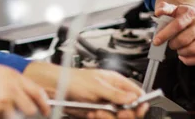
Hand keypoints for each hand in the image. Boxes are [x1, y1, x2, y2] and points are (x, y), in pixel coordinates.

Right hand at [0, 61, 49, 117]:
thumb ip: (12, 82)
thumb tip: (24, 91)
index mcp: (13, 76)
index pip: (37, 91)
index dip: (44, 103)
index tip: (46, 109)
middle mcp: (11, 87)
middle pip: (30, 108)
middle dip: (28, 113)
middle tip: (22, 113)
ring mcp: (3, 100)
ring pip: (17, 116)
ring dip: (11, 115)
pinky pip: (1, 118)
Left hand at [25, 62, 147, 118]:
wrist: (54, 88)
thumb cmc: (72, 79)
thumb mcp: (96, 86)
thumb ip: (115, 93)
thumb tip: (133, 97)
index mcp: (115, 81)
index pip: (135, 92)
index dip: (139, 101)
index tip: (139, 108)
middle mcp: (111, 93)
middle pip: (129, 108)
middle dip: (124, 112)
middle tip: (118, 112)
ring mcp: (104, 104)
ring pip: (116, 116)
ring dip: (109, 116)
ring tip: (98, 111)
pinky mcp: (96, 113)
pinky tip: (92, 114)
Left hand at [154, 2, 194, 64]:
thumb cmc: (183, 15)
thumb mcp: (173, 9)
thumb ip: (164, 8)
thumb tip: (158, 12)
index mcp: (191, 14)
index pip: (177, 25)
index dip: (165, 34)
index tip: (156, 41)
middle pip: (184, 40)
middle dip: (172, 44)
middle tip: (169, 43)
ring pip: (193, 50)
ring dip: (181, 52)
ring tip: (177, 48)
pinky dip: (189, 60)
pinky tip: (183, 56)